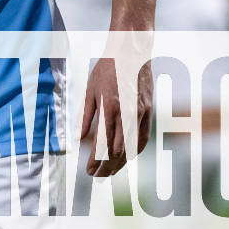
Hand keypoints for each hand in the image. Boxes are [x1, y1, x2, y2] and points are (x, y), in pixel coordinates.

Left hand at [81, 41, 152, 176]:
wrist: (132, 51)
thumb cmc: (107, 68)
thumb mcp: (91, 89)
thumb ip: (86, 115)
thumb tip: (80, 139)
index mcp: (110, 107)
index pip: (102, 143)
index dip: (95, 160)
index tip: (88, 171)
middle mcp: (127, 113)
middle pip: (117, 150)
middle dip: (106, 166)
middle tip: (96, 177)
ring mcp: (140, 113)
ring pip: (131, 147)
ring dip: (120, 163)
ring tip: (110, 172)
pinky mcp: (148, 111)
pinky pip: (142, 137)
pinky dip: (135, 151)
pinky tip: (127, 158)